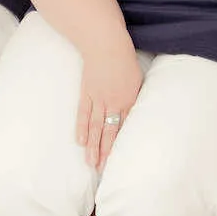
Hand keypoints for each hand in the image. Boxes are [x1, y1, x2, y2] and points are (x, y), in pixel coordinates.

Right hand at [75, 46, 143, 170]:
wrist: (106, 45)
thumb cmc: (124, 60)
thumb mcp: (136, 80)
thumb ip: (133, 98)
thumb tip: (132, 114)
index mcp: (129, 101)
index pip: (124, 129)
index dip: (120, 145)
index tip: (118, 161)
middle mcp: (113, 103)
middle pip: (109, 133)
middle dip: (105, 153)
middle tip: (102, 170)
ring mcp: (98, 99)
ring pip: (95, 127)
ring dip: (92, 146)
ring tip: (90, 163)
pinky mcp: (86, 93)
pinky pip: (83, 114)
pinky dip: (81, 128)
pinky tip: (80, 141)